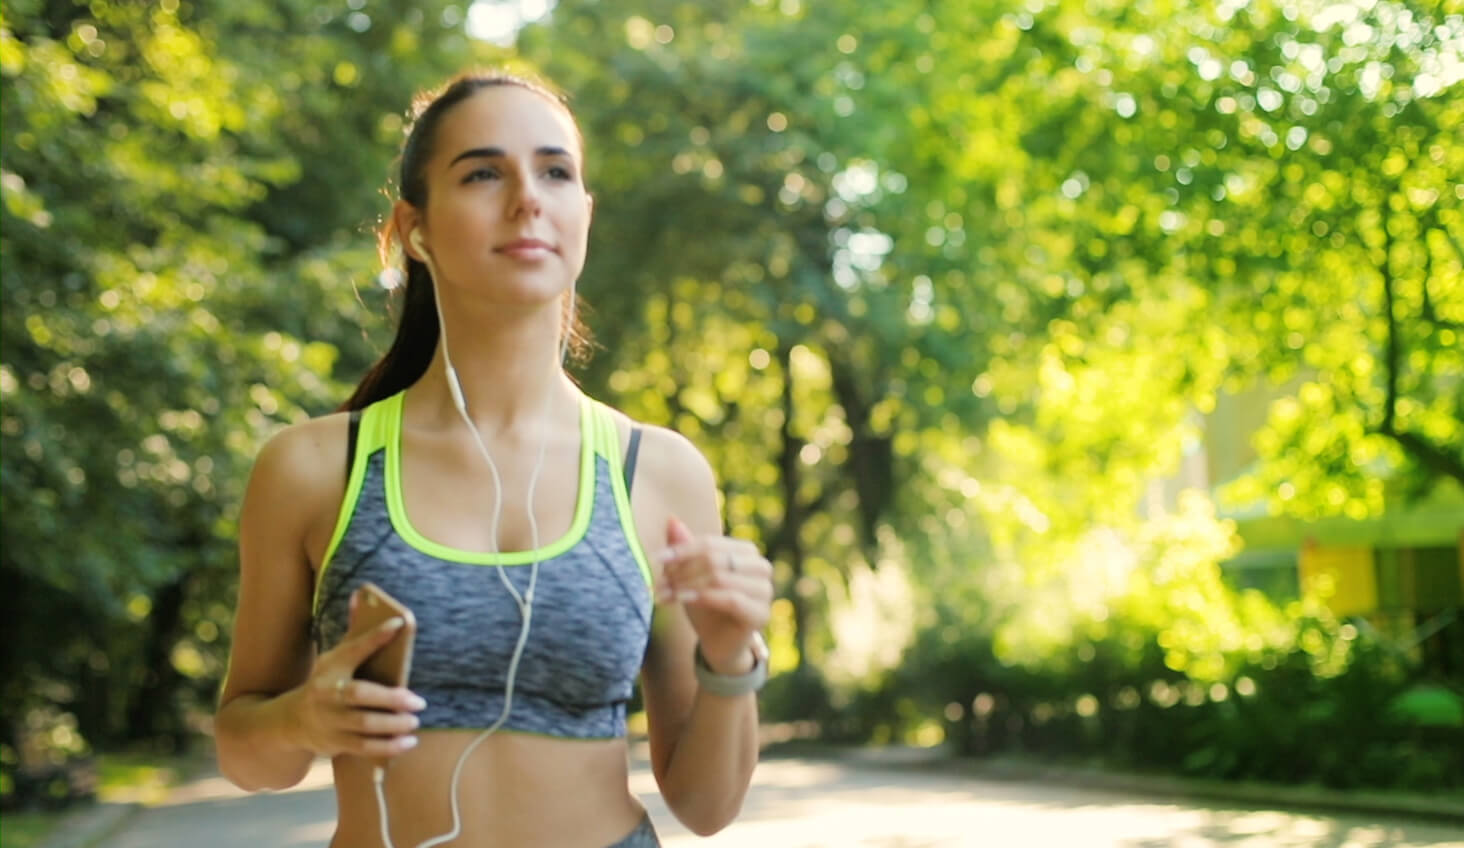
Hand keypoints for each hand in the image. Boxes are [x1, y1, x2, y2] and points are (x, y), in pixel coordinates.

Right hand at [291, 590, 424, 758]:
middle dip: (391, 699)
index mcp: (330, 667)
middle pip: (360, 695)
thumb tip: (362, 594)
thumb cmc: (325, 682)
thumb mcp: (334, 657)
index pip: (353, 648)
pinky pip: (364, 747)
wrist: (291, 721)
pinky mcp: (336, 743)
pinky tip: (408, 742)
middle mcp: (327, 694)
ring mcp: (331, 720)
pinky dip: (388, 747)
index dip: (375, 636)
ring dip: (393, 725)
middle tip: (418, 701)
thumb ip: (354, 632)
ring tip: (414, 721)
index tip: (399, 624)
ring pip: (364, 725)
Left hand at [657, 516, 773, 674]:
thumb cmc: (705, 606)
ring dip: (687, 584)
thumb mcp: (690, 576)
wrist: (718, 644)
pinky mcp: (761, 613)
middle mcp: (760, 566)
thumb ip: (684, 549)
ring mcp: (765, 590)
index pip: (710, 543)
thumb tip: (671, 519)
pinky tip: (684, 601)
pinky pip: (731, 598)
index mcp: (746, 552)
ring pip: (720, 577)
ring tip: (666, 593)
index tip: (656, 559)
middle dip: (683, 570)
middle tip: (659, 582)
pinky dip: (703, 598)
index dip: (681, 550)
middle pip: (715, 558)